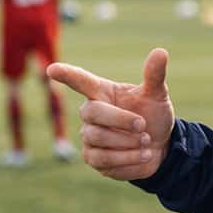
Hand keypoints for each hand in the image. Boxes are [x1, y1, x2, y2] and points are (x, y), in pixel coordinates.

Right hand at [47, 48, 173, 179]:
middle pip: (92, 112)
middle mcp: (91, 112)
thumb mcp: (157, 95)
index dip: (66, 75)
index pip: (81, 81)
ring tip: (146, 142)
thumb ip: (155, 75)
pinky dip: (128, 159)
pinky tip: (143, 155)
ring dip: (127, 142)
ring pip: (98, 138)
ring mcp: (89, 136)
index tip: (52, 69)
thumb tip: (161, 52)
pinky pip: (104, 160)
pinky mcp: (93, 158)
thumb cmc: (154, 116)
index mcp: (102, 92)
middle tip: (143, 125)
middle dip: (120, 120)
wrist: (160, 148)